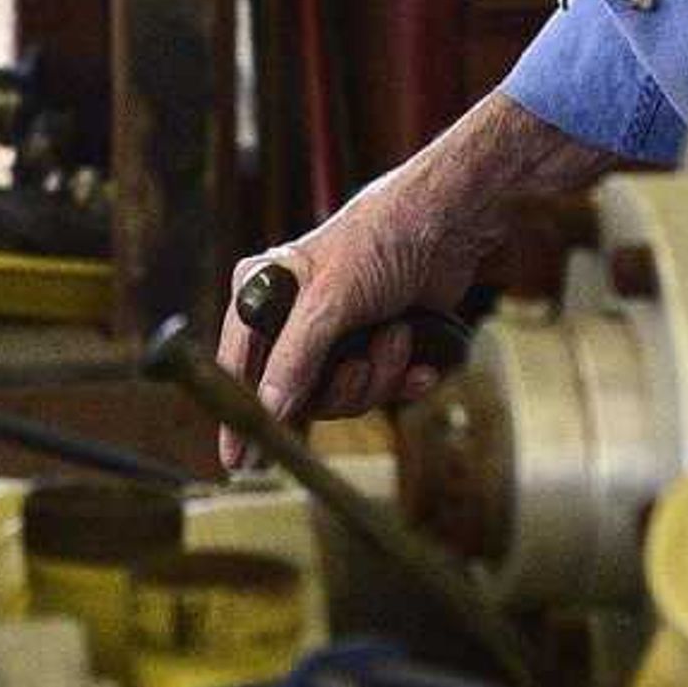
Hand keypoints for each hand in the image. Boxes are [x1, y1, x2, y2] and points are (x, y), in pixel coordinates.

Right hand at [215, 176, 480, 468]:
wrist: (448, 225)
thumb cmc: (379, 241)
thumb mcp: (328, 301)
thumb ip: (295, 358)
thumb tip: (269, 410)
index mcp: (264, 296)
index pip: (240, 366)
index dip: (242, 412)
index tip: (239, 460)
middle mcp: (294, 319)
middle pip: (300, 393)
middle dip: (342, 386)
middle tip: (361, 363)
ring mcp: (337, 336)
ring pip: (345, 395)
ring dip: (378, 374)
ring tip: (395, 337)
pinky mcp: (377, 345)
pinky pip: (382, 389)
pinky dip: (404, 379)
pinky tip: (418, 362)